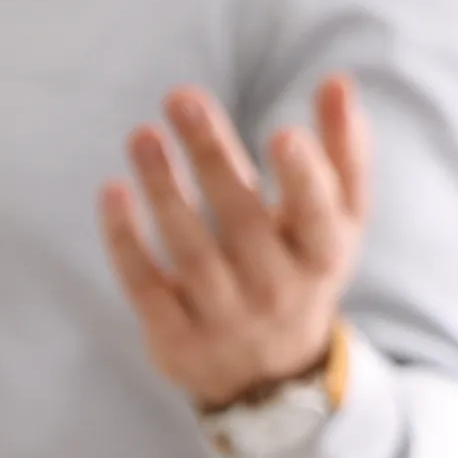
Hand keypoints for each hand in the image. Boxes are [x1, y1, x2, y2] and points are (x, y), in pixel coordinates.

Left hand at [99, 74, 367, 407]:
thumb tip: (339, 81)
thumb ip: (343, 153)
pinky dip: (126, 240)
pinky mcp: (176, 338)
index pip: (318, 217)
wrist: (268, 375)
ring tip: (143, 135)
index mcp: (321, 256)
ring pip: (189, 249)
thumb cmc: (301, 266)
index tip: (283, 135)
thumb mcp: (336, 221)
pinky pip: (146, 285)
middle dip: (212, 156)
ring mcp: (224, 318)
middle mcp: (276, 291)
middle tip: (182, 97)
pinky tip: (114, 191)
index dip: (304, 179)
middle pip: (241, 220)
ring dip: (163, 188)